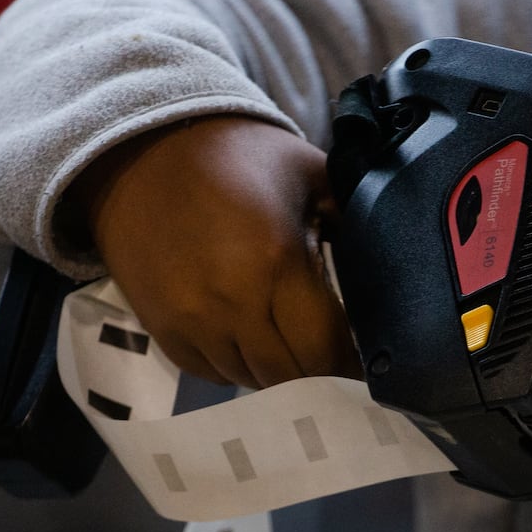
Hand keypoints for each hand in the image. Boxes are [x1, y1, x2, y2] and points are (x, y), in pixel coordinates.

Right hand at [72, 115, 360, 387]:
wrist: (141, 150)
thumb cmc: (237, 156)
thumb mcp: (310, 173)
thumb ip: (353, 220)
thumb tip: (391, 267)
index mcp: (276, 263)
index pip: (324, 349)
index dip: (350, 365)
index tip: (365, 362)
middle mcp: (231, 304)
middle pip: (290, 377)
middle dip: (318, 374)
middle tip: (333, 358)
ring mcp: (192, 323)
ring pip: (251, 381)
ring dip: (278, 373)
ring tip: (292, 347)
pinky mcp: (163, 331)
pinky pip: (212, 374)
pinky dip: (238, 366)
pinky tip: (252, 341)